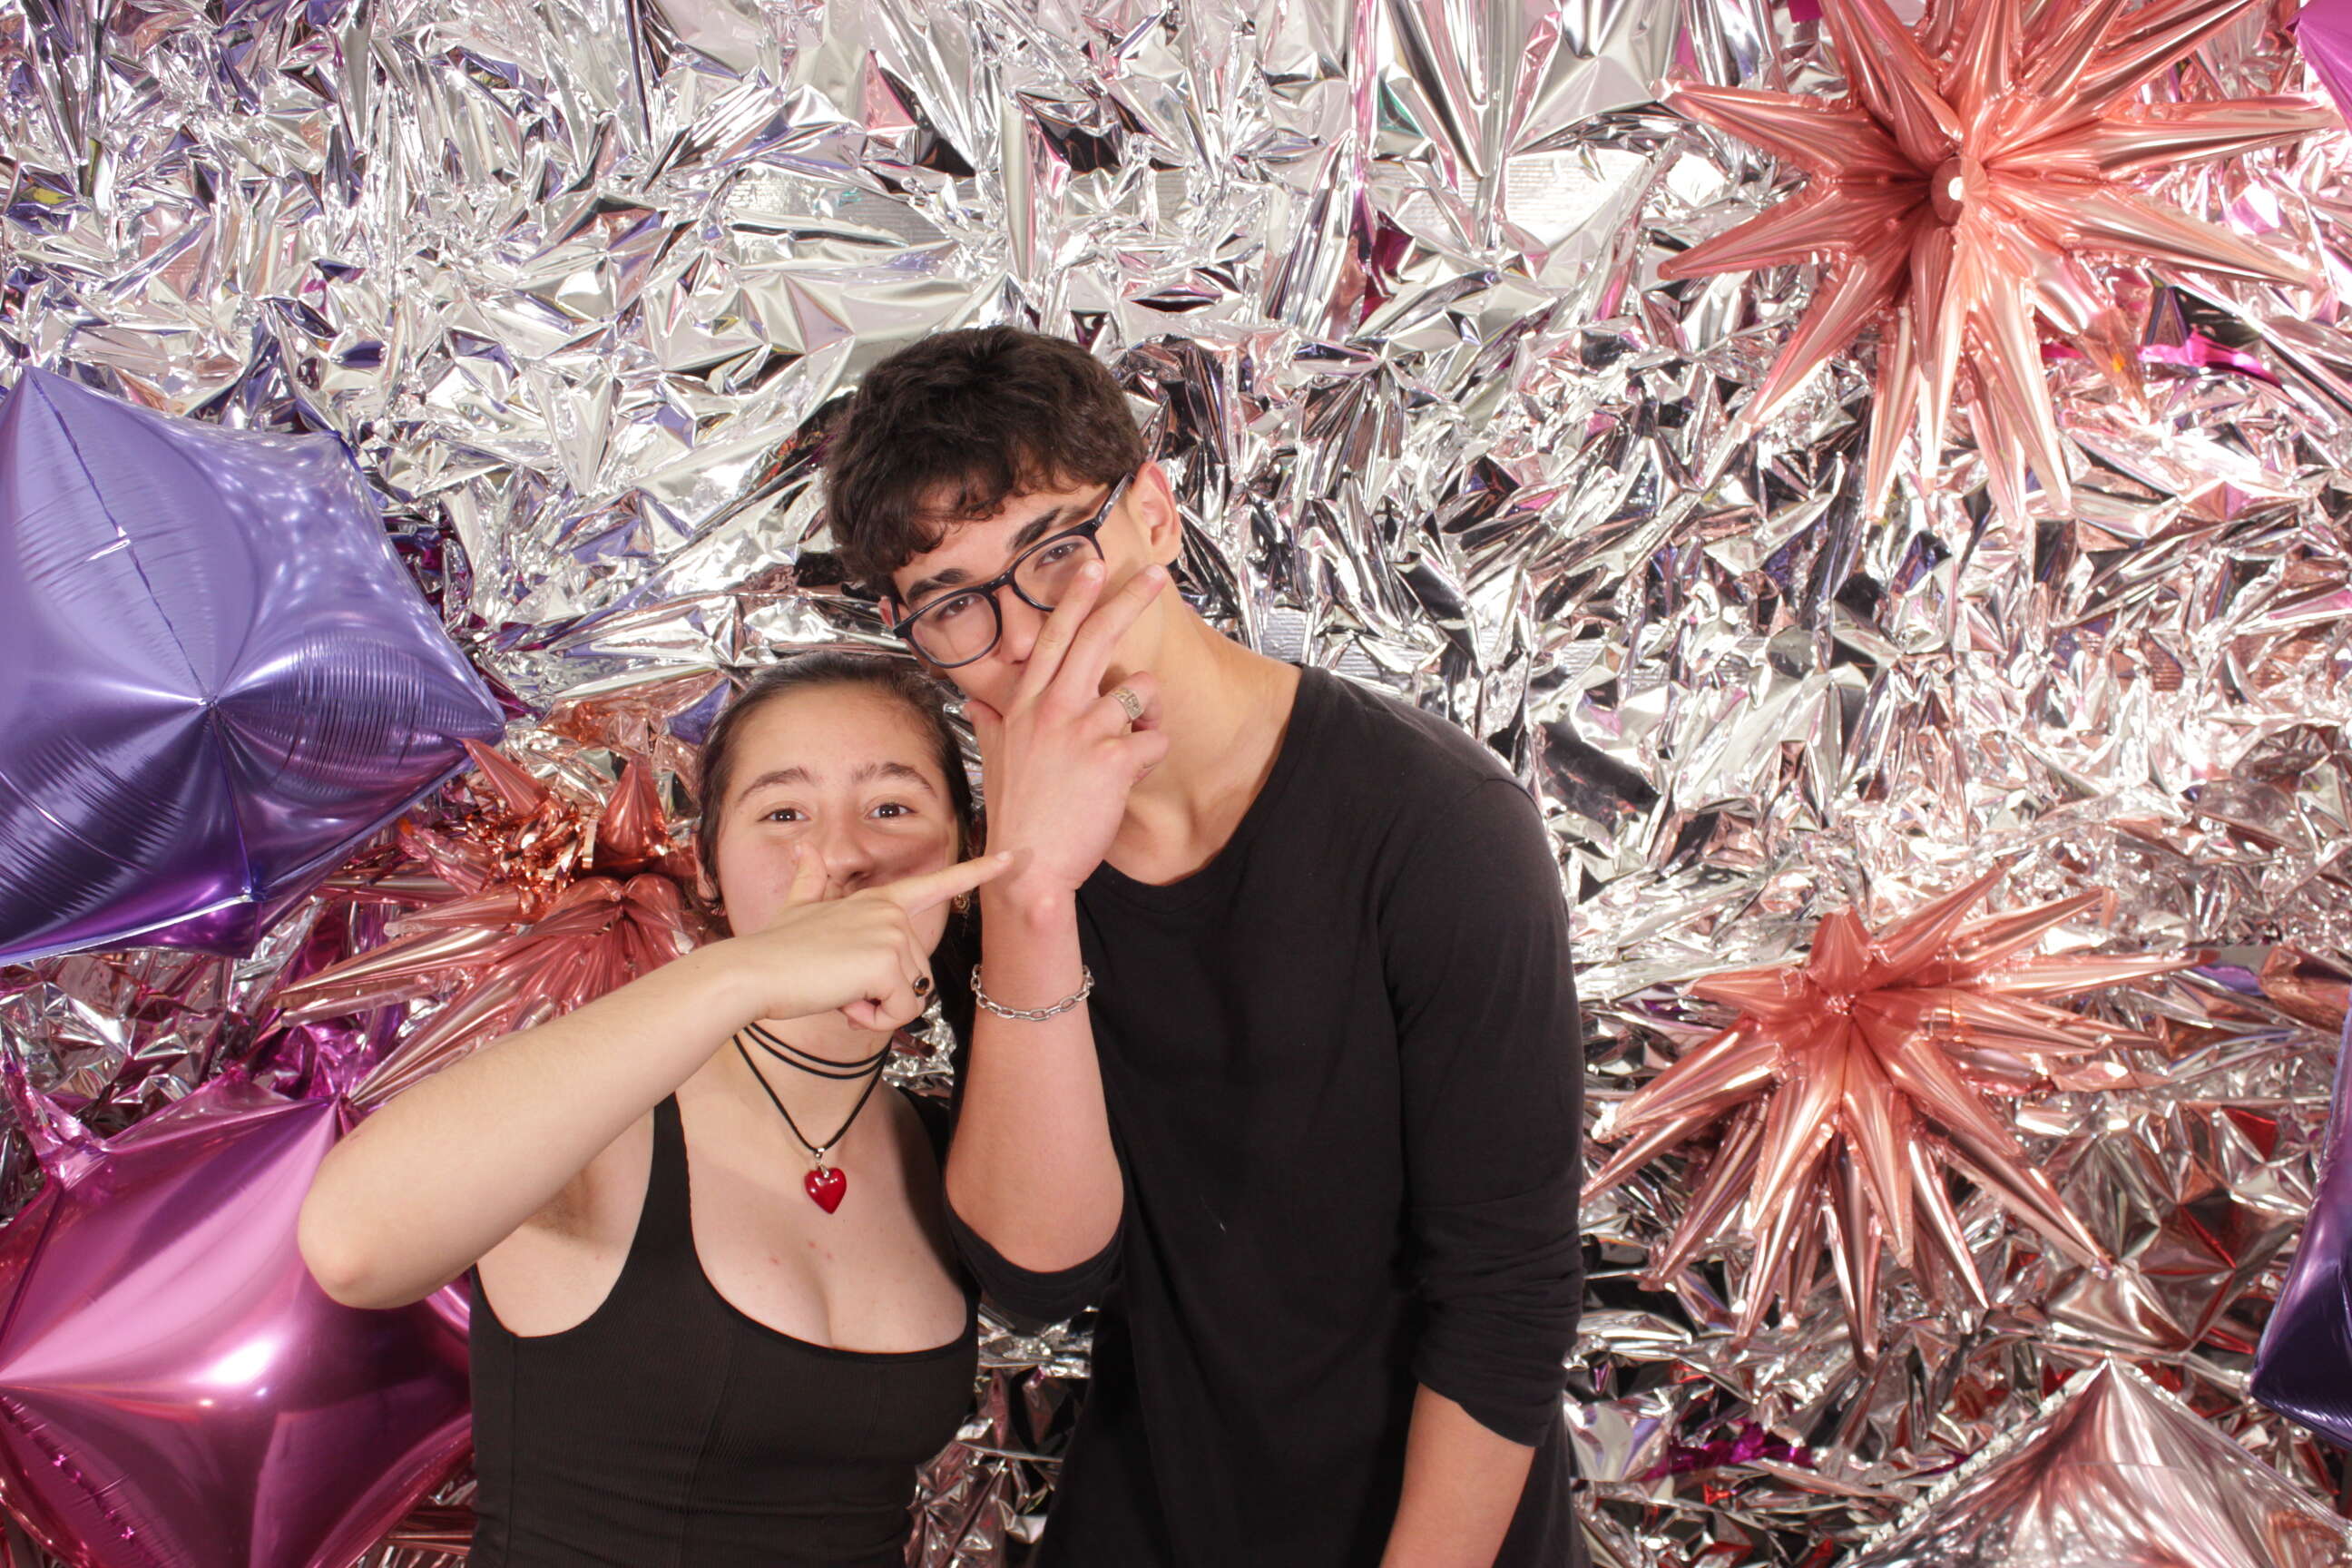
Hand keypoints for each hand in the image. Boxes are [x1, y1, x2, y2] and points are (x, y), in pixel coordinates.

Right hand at [723, 847, 1009, 1030]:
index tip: (1016, 856)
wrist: (753, 973)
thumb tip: (805, 848)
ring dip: (877, 1010)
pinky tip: (844, 1004)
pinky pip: (900, 1011)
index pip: (939, 884)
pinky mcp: (887, 962)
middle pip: (919, 974)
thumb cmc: (775, 948)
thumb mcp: (798, 909)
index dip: (980, 871)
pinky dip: (873, 1021)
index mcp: (879, 901)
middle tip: (842, 988)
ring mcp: (892, 935)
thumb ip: (811, 881)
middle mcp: (892, 914)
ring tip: (839, 992)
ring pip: (912, 997)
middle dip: (885, 995)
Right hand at [966, 562, 1170, 897]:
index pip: (1052, 638)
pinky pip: (1157, 740)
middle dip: (1130, 601)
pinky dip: (1152, 757)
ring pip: (1142, 692)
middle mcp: (1054, 708)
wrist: (1028, 868)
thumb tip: (976, 696)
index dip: (1075, 599)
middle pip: (1098, 637)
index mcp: (1027, 705)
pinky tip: (1130, 778)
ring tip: (1127, 747)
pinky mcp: (1113, 758)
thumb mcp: (994, 758)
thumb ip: (992, 720)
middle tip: (1157, 576)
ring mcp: (1083, 730)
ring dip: (1148, 717)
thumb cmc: (1017, 815)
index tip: (1093, 567)